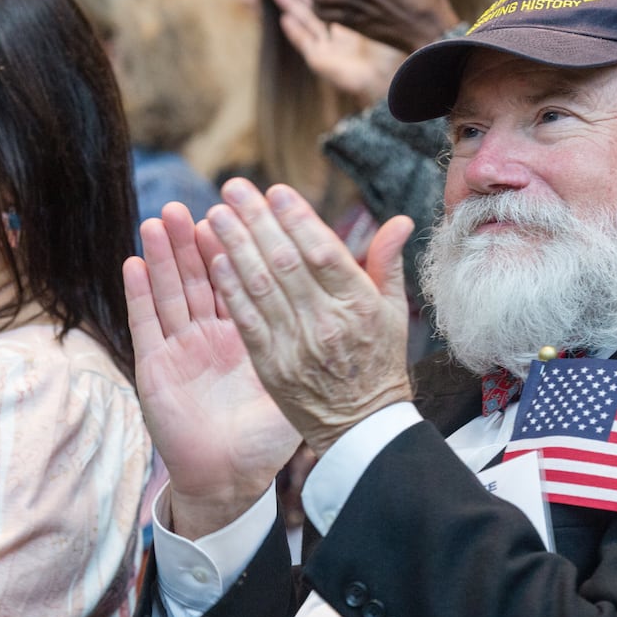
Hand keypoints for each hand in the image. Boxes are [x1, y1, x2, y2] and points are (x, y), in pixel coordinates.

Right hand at [124, 202, 300, 539]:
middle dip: (195, 239)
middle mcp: (210, 332)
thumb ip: (321, 334)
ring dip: (163, 255)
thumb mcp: (301, 376)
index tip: (243, 209)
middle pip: (201, 275)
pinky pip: (146, 324)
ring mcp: (181, 347)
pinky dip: (139, 294)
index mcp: (247, 330)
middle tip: (195, 202)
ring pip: (171, 291)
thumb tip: (357, 302)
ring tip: (159, 220)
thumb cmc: (267, 433)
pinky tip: (133, 264)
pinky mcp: (155, 367)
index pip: (242, 276)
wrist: (230, 478)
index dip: (241, 244)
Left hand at [205, 178, 415, 456]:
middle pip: (286, 262)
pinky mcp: (272, 366)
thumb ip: (388, 263)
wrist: (362, 428)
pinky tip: (215, 261)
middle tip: (234, 188)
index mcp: (359, 305)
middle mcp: (327, 322)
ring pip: (261, 286)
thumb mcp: (392, 312)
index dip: (297, 218)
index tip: (275, 190)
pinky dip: (231, 290)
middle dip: (257, 220)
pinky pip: (247, 321)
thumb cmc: (379, 362)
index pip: (323, 251)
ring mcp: (297, 345)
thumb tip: (400, 220)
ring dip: (234, 247)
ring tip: (216, 214)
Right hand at [273, 0, 406, 104]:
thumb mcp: (384, 9)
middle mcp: (341, 34)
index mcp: (358, 19)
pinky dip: (295, 32)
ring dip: (292, 6)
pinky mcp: (322, 61)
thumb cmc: (398, 45)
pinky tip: (285, 19)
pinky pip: (305, 44)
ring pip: (307, 22)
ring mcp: (330, 48)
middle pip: (315, 6)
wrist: (396, 74)